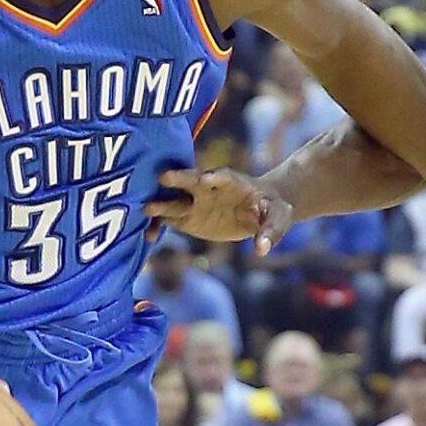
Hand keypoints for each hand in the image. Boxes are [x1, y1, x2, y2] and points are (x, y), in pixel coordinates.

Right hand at [150, 166, 293, 252]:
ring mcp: (195, 202)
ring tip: (146, 209)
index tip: (205, 179)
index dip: (214, 177)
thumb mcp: (278, 217)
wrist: (259, 212)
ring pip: (174, 201)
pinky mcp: (187, 218)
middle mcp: (208, 188)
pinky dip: (159, 226)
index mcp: (232, 181)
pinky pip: (169, 221)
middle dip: (178, 178)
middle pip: (190, 180)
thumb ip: (270, 231)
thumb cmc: (272, 209)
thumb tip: (261, 249)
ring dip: (161, 204)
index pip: (222, 176)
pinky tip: (149, 237)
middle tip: (164, 177)